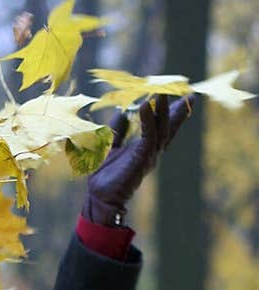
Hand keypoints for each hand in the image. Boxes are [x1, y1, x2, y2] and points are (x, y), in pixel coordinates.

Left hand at [83, 94, 191, 226]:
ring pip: (161, 129)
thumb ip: (118, 130)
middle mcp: (151, 152)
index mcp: (145, 149)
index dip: (171, 113)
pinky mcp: (142, 158)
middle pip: (168, 128)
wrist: (100, 197)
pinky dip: (148, 119)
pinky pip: (148, 135)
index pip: (161, 128)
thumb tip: (123, 112)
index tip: (180, 98)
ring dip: (163, 110)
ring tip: (163, 93)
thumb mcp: (111, 146)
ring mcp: (149, 155)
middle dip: (178, 111)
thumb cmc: (105, 176)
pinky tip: (145, 104)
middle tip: (188, 94)